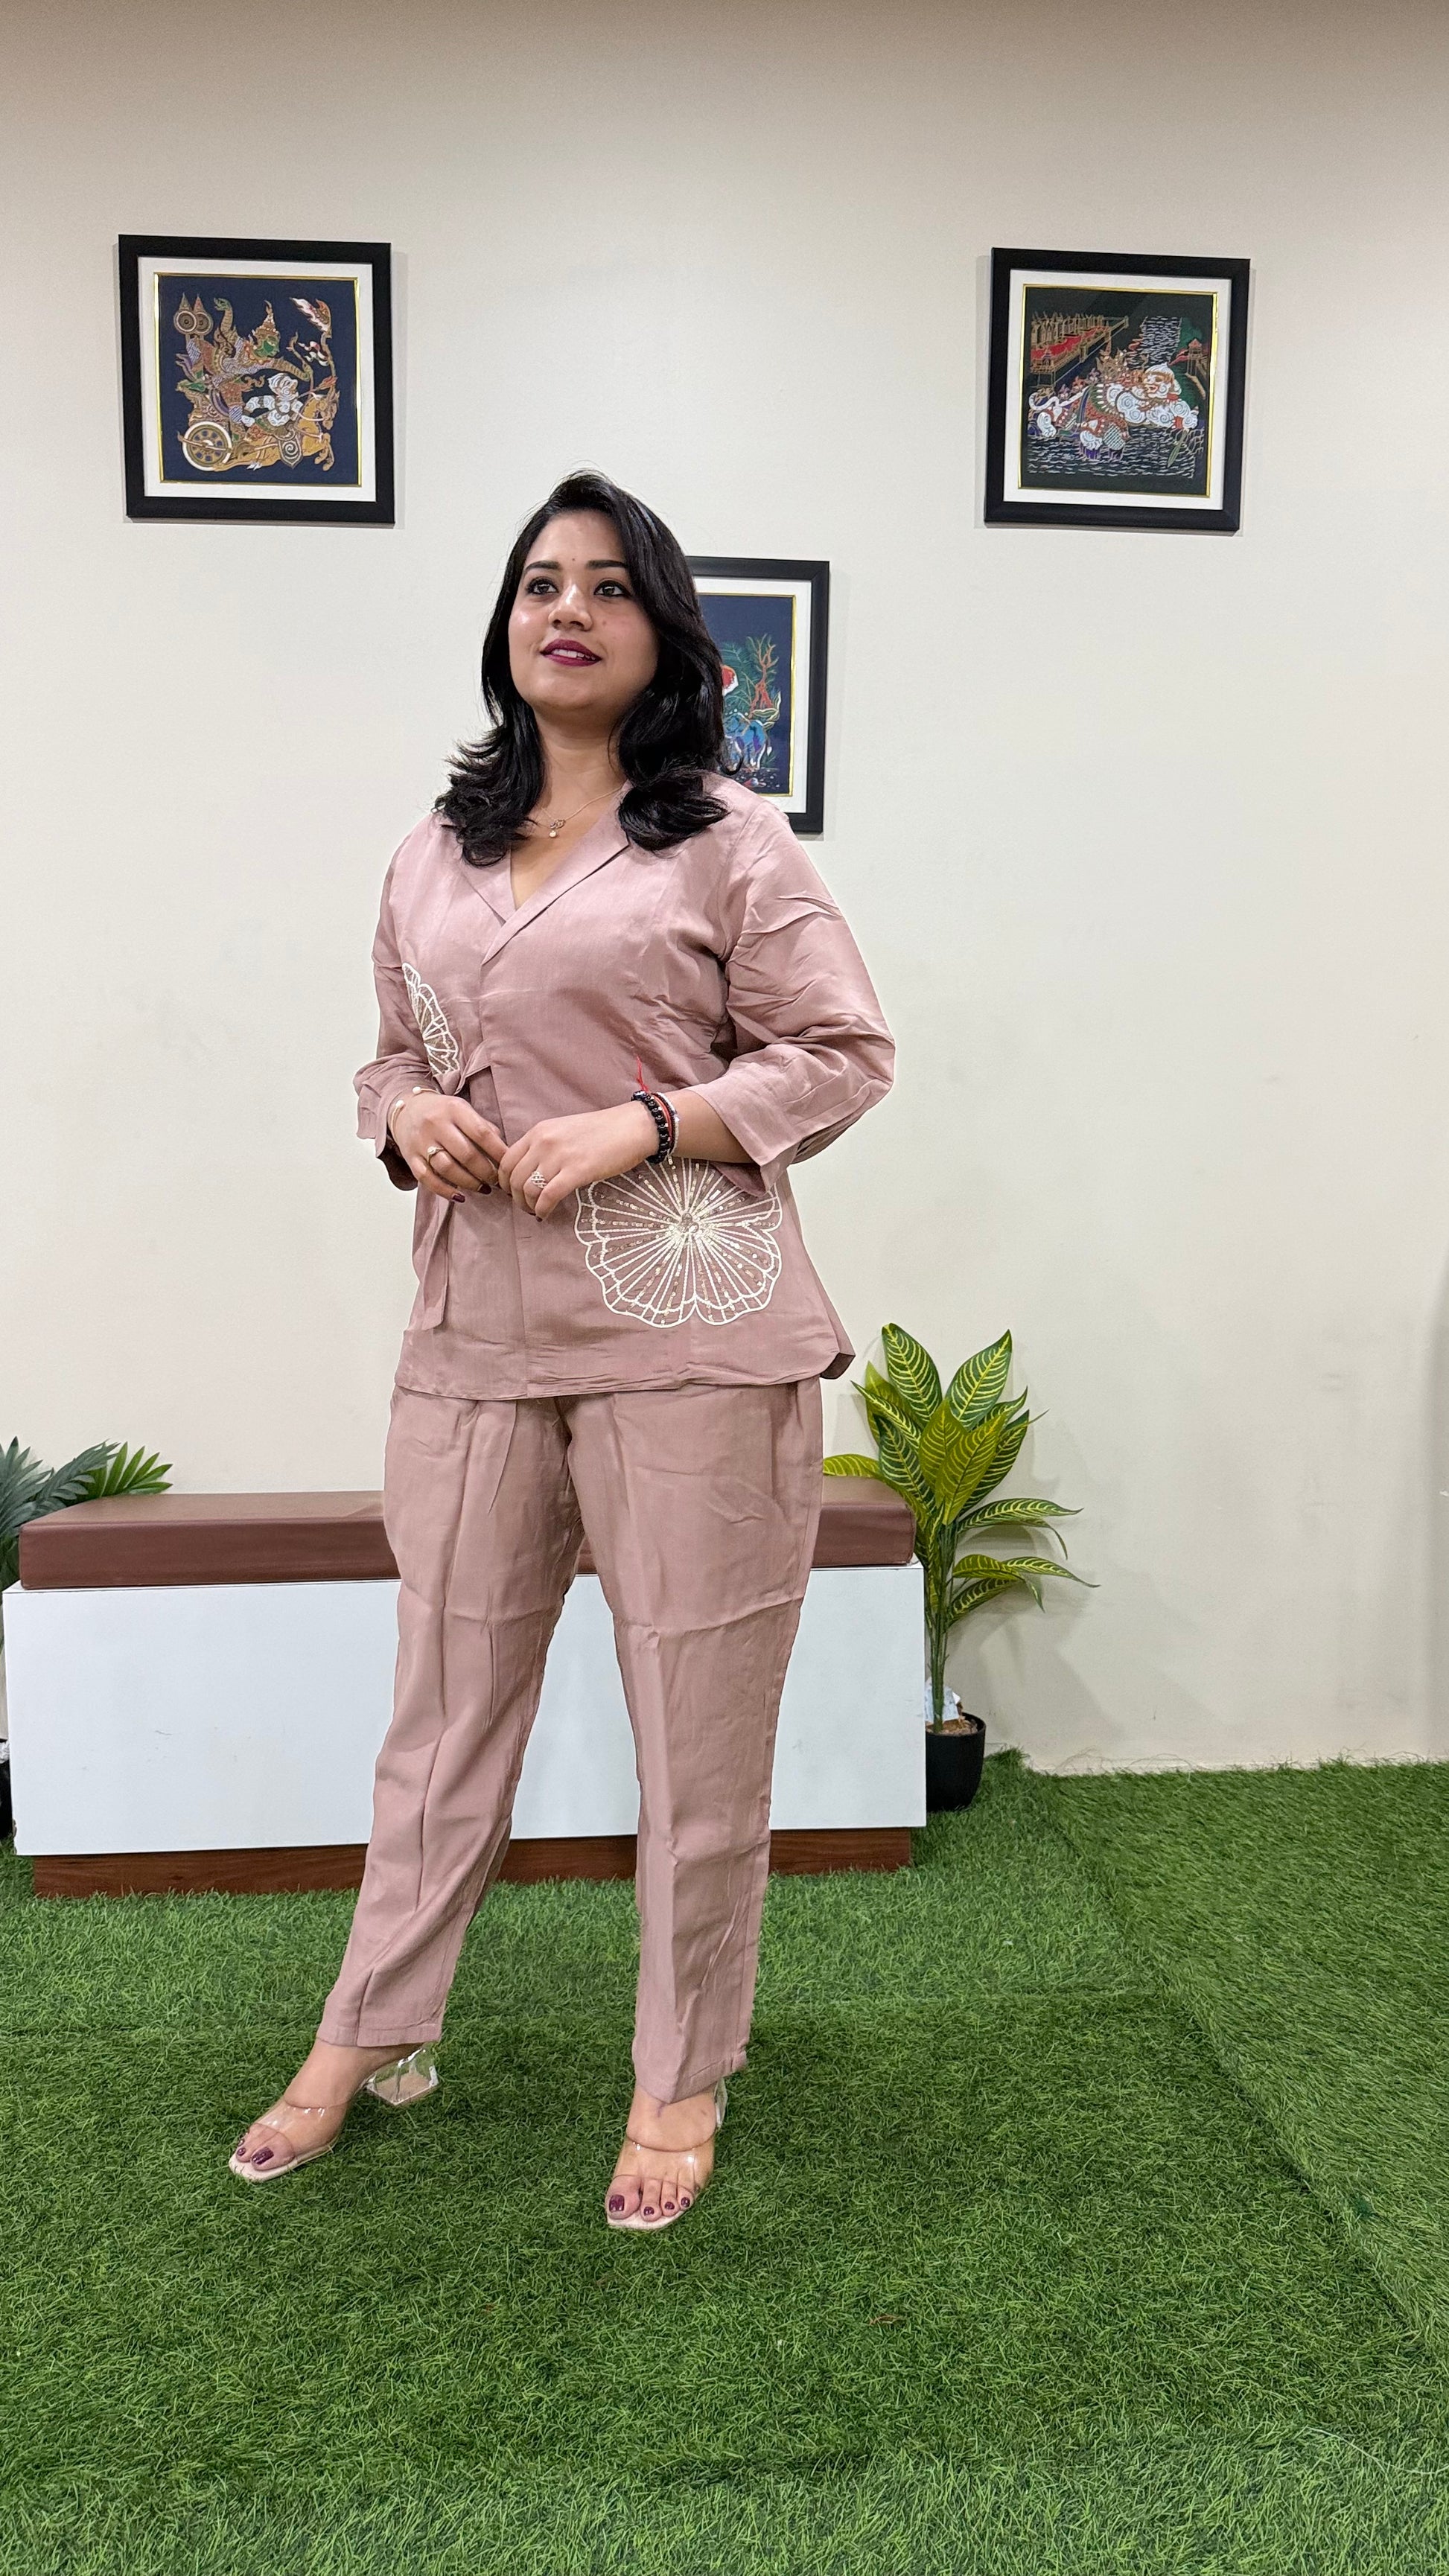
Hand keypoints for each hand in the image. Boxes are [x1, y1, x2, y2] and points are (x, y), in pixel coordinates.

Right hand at [391, 1094, 507, 1200]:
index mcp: (455, 1109)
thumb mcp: (464, 1110)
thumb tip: (505, 1153)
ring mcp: (421, 1141)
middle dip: (486, 1172)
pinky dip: (445, 1191)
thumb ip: (483, 1128)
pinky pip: (427, 1179)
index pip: (482, 1133)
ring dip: (469, 1183)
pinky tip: (460, 1197)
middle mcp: (436, 1124)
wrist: (407, 1109)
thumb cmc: (442, 1112)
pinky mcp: (411, 1157)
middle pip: (466, 1154)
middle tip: (497, 1181)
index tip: (510, 1165)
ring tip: (483, 1188)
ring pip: (448, 1169)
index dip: (499, 1152)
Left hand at [498, 1103, 657, 1220]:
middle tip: (525, 1207)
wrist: (632, 1127)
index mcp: (538, 1131)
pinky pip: (548, 1197)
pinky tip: (546, 1215)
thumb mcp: (564, 1130)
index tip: (512, 1192)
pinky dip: (542, 1210)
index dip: (504, 1182)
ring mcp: (559, 1156)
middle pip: (513, 1178)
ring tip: (536, 1212)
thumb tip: (530, 1171)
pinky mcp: (576, 1171)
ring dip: (528, 1206)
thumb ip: (544, 1146)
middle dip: (515, 1198)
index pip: (506, 1160)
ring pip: (528, 1189)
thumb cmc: (602, 1131)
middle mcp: (543, 1142)